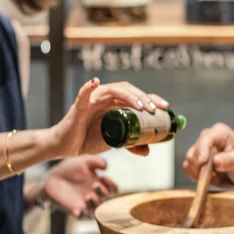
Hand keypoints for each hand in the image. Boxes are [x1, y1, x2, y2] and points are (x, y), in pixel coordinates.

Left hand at [40, 156, 117, 217]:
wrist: (51, 179)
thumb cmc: (68, 169)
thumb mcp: (83, 161)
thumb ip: (96, 161)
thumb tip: (106, 167)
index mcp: (98, 183)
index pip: (112, 188)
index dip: (112, 185)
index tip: (103, 177)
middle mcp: (94, 194)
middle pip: (106, 199)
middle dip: (103, 193)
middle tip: (95, 186)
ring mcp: (85, 203)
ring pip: (98, 210)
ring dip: (95, 204)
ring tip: (88, 197)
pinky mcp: (75, 210)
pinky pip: (84, 217)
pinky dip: (84, 215)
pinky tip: (80, 208)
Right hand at [50, 78, 168, 157]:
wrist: (67, 146)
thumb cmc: (88, 139)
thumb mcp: (114, 142)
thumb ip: (130, 144)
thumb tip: (148, 151)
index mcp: (115, 103)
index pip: (136, 96)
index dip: (152, 99)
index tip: (166, 107)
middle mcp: (106, 98)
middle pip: (127, 90)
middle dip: (143, 98)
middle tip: (155, 109)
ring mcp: (92, 100)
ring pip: (112, 91)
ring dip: (128, 96)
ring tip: (141, 106)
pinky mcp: (79, 106)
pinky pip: (83, 94)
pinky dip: (88, 87)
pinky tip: (95, 82)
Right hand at [183, 123, 233, 188]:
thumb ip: (230, 160)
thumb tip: (215, 161)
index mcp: (219, 132)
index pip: (205, 139)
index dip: (201, 151)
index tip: (202, 163)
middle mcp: (207, 138)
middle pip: (194, 152)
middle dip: (202, 168)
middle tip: (216, 177)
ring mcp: (200, 149)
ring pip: (189, 162)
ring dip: (200, 174)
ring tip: (216, 177)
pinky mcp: (196, 160)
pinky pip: (188, 169)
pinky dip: (198, 177)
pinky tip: (212, 178)